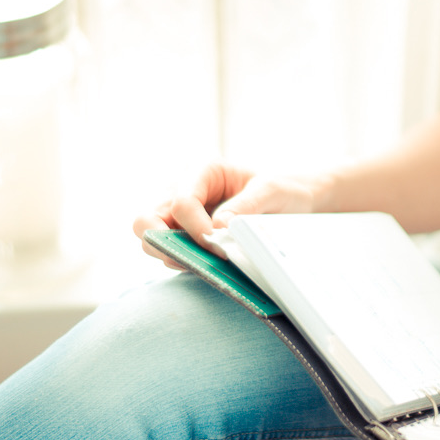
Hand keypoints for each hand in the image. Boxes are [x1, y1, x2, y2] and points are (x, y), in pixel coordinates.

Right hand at [133, 161, 328, 264]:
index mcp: (203, 171)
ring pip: (152, 241)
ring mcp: (182, 218)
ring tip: (203, 266)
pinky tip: (208, 268)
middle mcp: (184, 192)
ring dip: (172, 256)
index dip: (195, 227)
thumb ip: (246, 206)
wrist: (293, 201)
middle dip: (161, 242)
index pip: (181, 202)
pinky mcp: (188, 238)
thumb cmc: (283, 189)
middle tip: (188, 258)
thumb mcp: (272, 191)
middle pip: (146, 220)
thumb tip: (218, 229)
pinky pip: (172, 254)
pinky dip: (184, 264)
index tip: (218, 245)